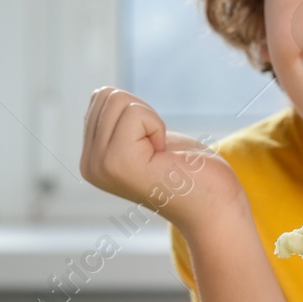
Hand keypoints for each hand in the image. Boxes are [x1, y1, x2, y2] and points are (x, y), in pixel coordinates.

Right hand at [80, 87, 243, 232]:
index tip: (151, 146)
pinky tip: (163, 156)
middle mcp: (89, 165)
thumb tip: (101, 94)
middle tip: (158, 150)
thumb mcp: (142, 139)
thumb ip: (115, 121)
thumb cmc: (187, 171)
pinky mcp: (119, 162)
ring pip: (118, 101)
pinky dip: (157, 126)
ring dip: (151, 121)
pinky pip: (135, 113)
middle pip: (107, 96)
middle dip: (142, 113)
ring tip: (159, 154)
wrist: (213, 207)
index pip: (100, 99)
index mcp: (91, 159)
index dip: (137, 112)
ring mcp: (100, 165)